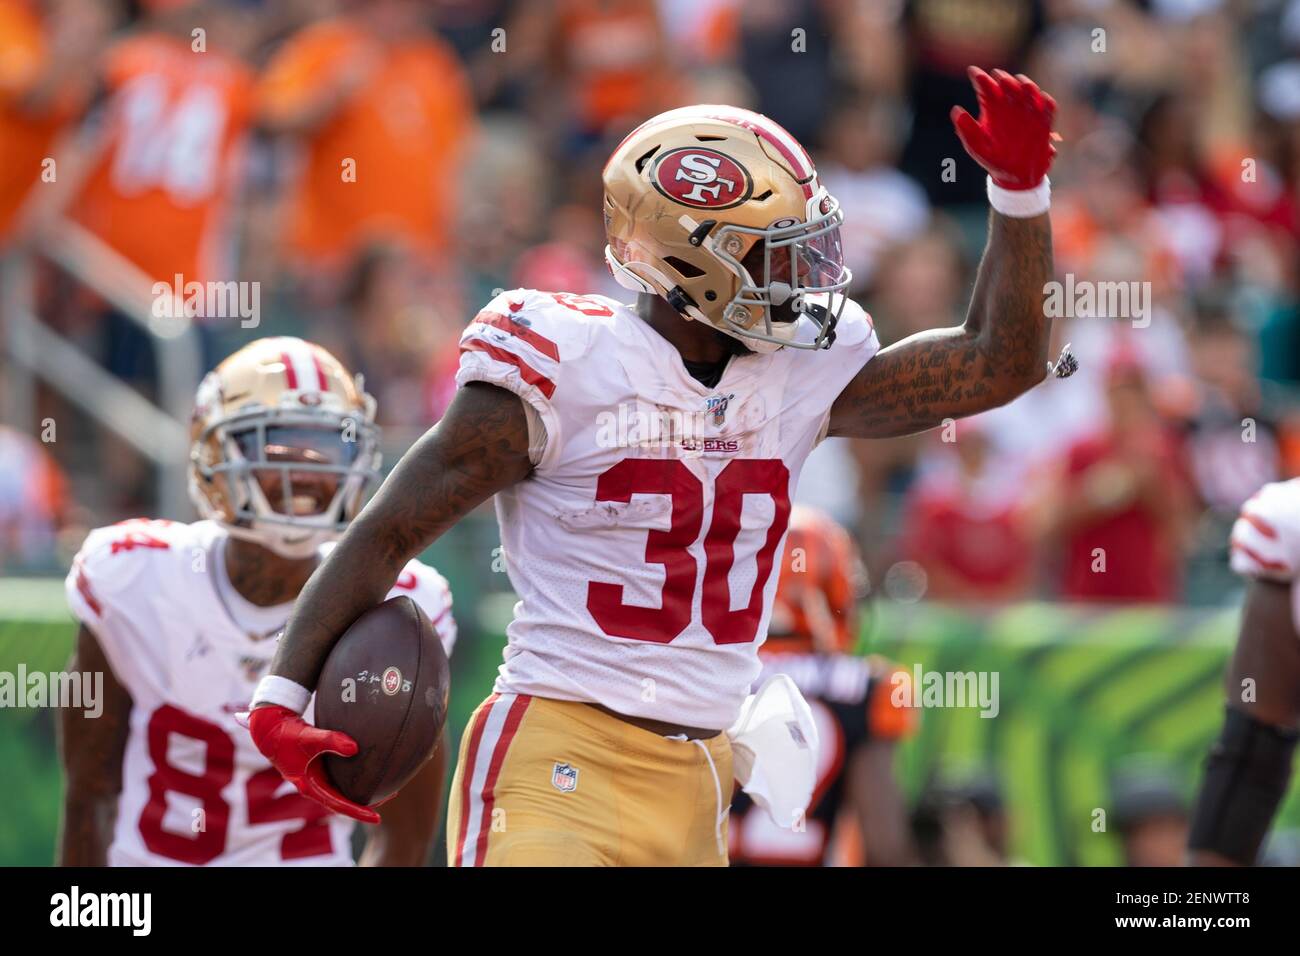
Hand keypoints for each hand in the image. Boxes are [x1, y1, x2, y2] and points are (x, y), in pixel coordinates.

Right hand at [247, 705, 379, 823]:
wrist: (270, 728)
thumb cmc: (286, 735)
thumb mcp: (307, 738)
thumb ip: (330, 740)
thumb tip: (355, 747)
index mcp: (310, 786)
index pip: (338, 805)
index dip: (358, 812)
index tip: (377, 818)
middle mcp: (314, 785)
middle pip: (343, 800)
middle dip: (365, 802)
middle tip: (390, 796)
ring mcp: (316, 776)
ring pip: (342, 788)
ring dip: (361, 788)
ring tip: (384, 784)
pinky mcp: (318, 765)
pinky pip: (340, 774)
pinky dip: (354, 774)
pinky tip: (367, 766)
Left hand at [951, 67, 1057, 189]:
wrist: (1016, 177)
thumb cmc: (994, 160)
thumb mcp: (977, 148)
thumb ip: (966, 130)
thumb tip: (955, 110)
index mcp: (992, 109)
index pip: (986, 88)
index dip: (980, 78)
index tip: (973, 72)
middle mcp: (1010, 105)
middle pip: (1008, 84)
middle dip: (1004, 79)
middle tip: (1000, 79)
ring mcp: (1028, 110)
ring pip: (1029, 90)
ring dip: (1027, 86)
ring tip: (1022, 86)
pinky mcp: (1044, 120)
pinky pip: (1048, 107)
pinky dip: (1045, 102)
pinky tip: (1040, 102)